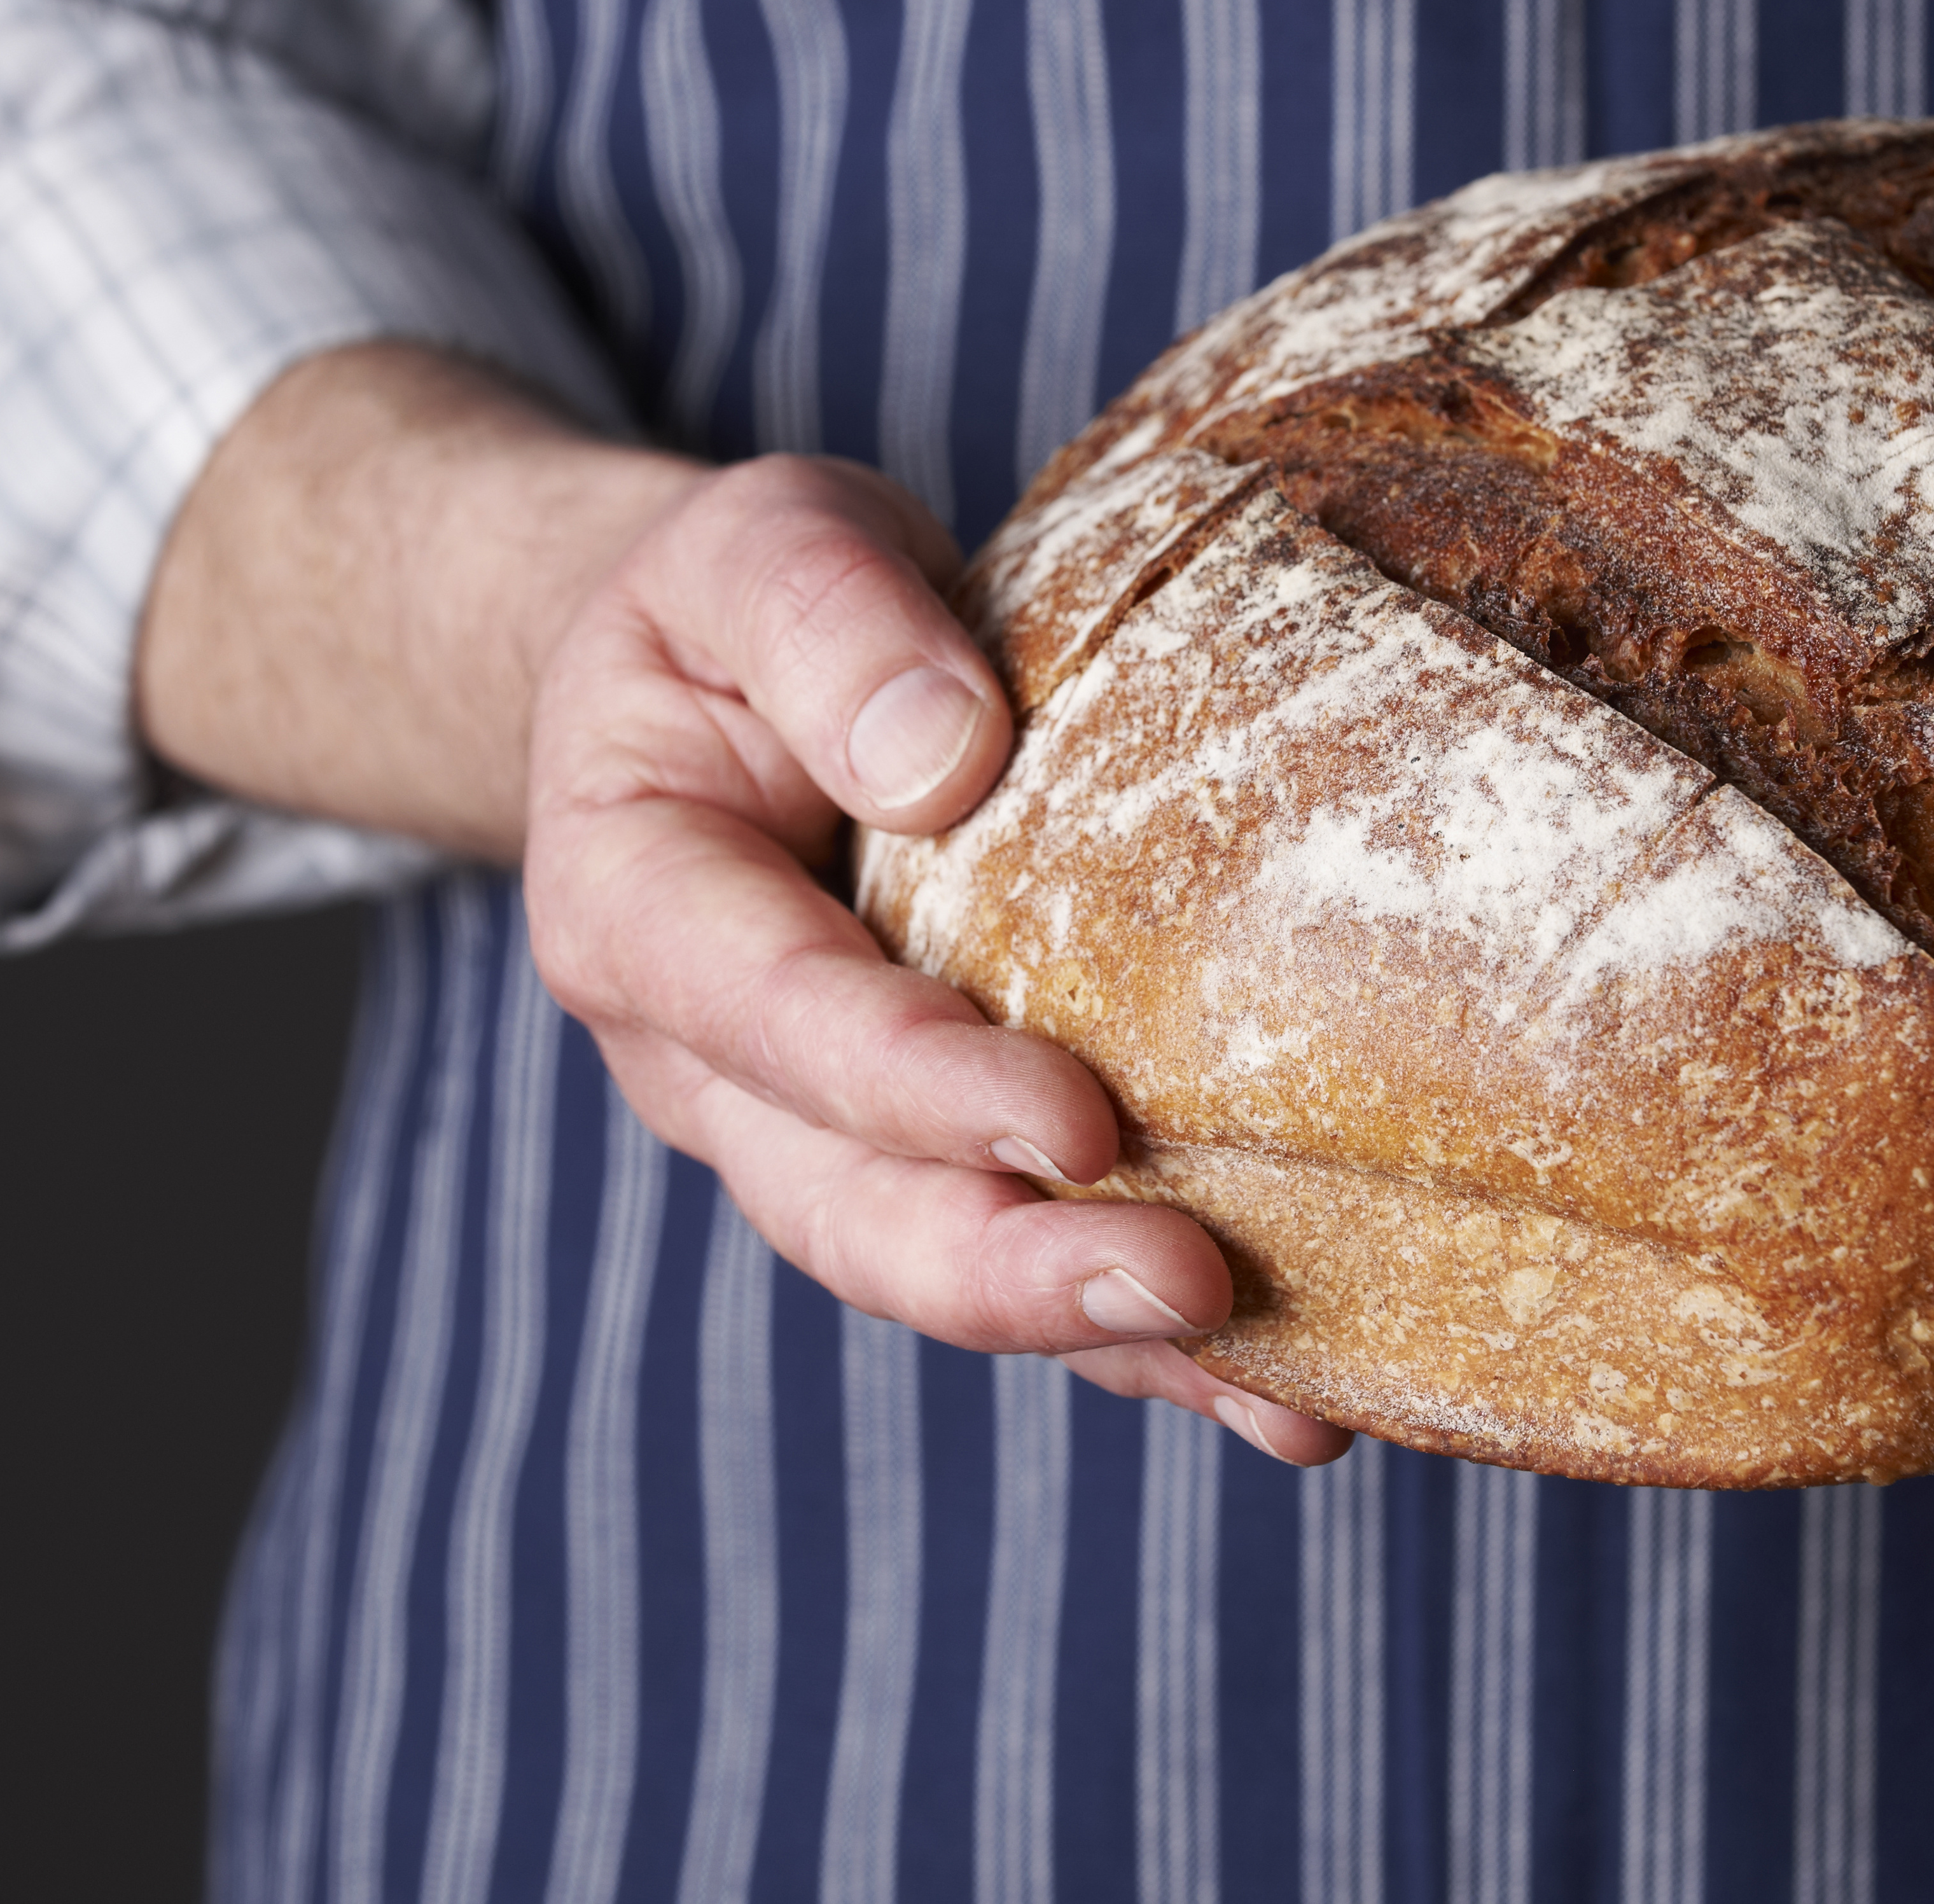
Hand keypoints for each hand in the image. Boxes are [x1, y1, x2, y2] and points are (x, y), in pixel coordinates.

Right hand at [520, 453, 1350, 1460]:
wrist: (717, 678)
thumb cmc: (736, 610)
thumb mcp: (753, 545)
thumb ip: (823, 624)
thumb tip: (944, 760)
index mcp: (636, 909)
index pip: (781, 1020)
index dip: (920, 1087)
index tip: (1076, 1123)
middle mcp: (712, 1067)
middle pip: (852, 1207)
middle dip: (1018, 1271)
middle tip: (1190, 1285)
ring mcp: (813, 1136)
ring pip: (942, 1270)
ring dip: (1106, 1341)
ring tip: (1286, 1386)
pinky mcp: (923, 1158)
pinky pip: (1027, 1257)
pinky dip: (1148, 1341)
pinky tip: (1297, 1387)